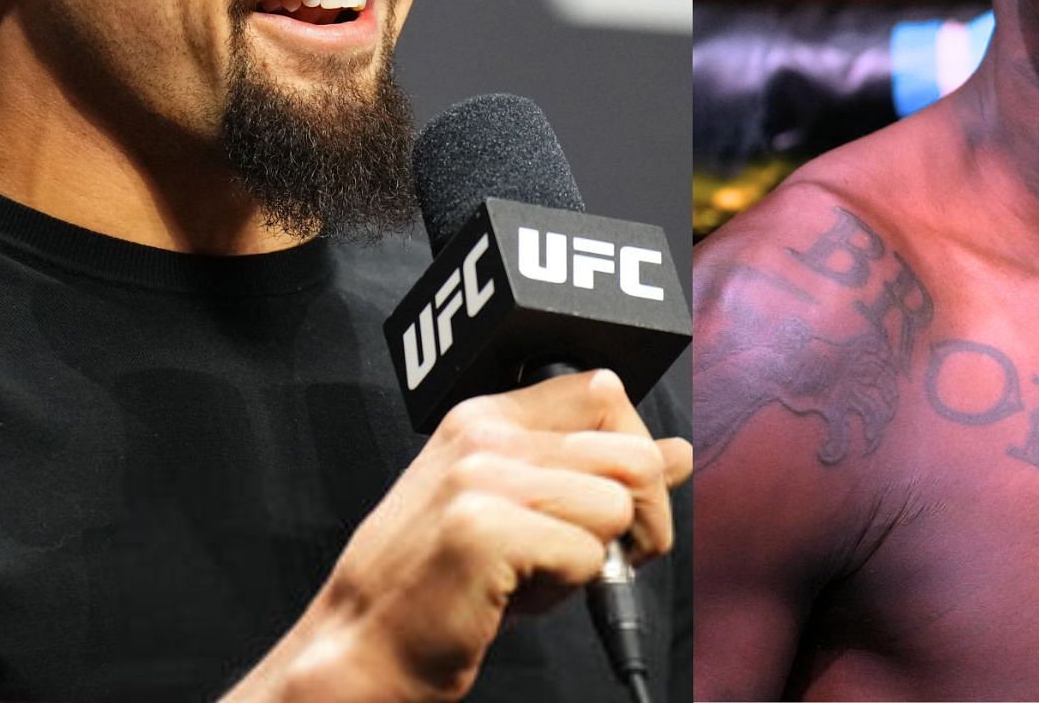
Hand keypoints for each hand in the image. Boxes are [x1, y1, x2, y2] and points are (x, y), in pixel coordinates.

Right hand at [227, 369, 691, 702]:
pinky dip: (567, 590)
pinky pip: (588, 557)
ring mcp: (479, 477)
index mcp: (487, 417)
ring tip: (538, 576)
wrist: (363, 647)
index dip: (634, 452)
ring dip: (596, 560)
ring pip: (619, 506)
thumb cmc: (439, 584)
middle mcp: (483, 435)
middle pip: (633, 453)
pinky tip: (514, 597)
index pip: (606, 392)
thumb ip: (588, 470)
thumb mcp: (517, 506)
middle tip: (593, 559)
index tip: (612, 505)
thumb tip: (675, 452)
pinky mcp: (482, 529)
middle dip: (639, 521)